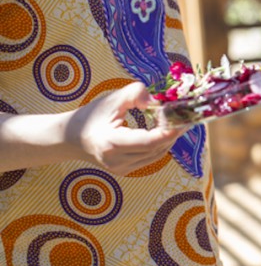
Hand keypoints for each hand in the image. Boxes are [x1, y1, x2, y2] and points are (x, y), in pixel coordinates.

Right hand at [67, 82, 183, 175]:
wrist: (71, 138)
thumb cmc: (91, 115)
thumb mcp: (112, 99)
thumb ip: (135, 93)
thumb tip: (158, 101)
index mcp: (110, 144)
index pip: (148, 142)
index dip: (168, 131)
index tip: (182, 118)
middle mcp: (116, 161)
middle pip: (155, 149)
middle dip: (172, 132)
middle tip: (184, 116)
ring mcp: (121, 169)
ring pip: (156, 155)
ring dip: (168, 138)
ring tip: (174, 121)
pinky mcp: (125, 171)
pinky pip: (150, 158)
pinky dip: (159, 144)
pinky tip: (162, 131)